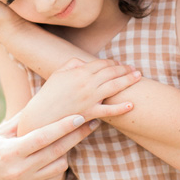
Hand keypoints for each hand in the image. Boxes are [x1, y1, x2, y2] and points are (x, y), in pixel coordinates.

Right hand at [0, 112, 93, 179]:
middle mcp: (21, 170)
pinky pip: (53, 177)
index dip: (63, 126)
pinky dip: (60, 163)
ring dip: (69, 150)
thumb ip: (21, 120)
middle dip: (77, 136)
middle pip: (56, 151)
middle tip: (93, 122)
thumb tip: (42, 101)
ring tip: (79, 133)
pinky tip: (64, 150)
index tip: (80, 116)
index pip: (43, 137)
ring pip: (58, 166)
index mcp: (12, 152)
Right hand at [20, 54, 140, 127]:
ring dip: (127, 81)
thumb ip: (72, 64)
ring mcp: (89, 99)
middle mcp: (87, 83)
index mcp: (79, 72)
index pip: (101, 63)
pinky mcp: (90, 113)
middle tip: (135, 69)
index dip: (112, 63)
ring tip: (138, 77)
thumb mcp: (58, 73)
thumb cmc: (49, 94)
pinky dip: (121, 108)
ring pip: (113, 87)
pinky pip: (109, 110)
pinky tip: (132, 104)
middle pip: (110, 73)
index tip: (120, 64)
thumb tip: (84, 63)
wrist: (42, 116)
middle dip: (124, 69)